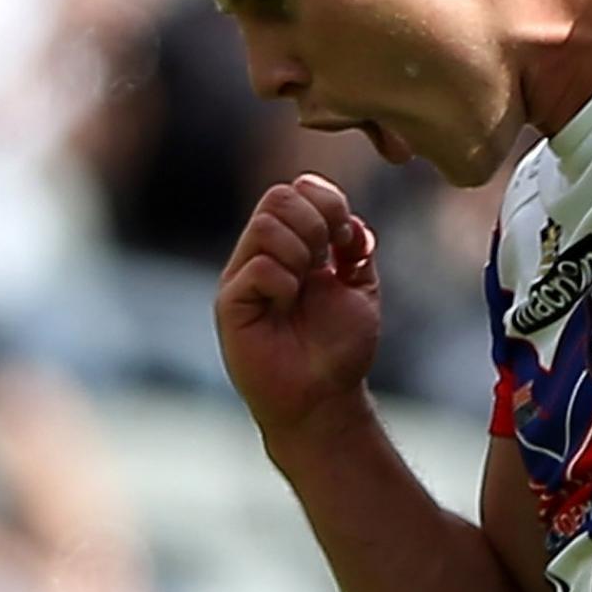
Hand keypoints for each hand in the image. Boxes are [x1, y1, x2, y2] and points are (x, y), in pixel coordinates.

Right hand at [216, 174, 380, 441]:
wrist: (325, 399)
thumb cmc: (338, 350)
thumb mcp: (360, 290)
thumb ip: (356, 250)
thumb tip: (351, 222)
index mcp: (291, 247)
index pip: (295, 191)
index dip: (327, 201)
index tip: (346, 240)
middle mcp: (262, 256)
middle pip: (277, 198)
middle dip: (315, 222)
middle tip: (326, 260)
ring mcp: (243, 278)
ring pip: (265, 226)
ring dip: (300, 251)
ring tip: (305, 284)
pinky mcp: (231, 305)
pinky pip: (257, 267)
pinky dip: (284, 282)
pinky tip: (287, 306)